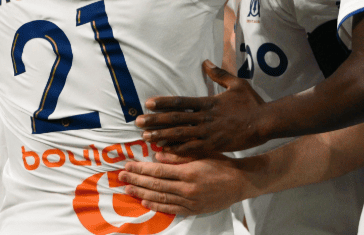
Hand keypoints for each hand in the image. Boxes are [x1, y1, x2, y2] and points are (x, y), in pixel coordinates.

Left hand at [119, 152, 248, 215]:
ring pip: (160, 197)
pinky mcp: (194, 210)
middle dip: (137, 179)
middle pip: (156, 184)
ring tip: (128, 188)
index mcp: (189, 171)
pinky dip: (156, 206)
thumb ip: (179, 155)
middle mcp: (188, 188)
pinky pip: (171, 209)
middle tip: (122, 176)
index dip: (141, 168)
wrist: (241, 182)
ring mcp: (190, 201)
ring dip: (142, 193)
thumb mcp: (203, 153)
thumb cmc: (223, 164)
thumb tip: (157, 154)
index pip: (159, 170)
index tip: (129, 165)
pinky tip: (145, 201)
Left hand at [136, 60, 266, 155]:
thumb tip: (205, 63)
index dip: (163, 103)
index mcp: (209, 103)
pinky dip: (176, 150)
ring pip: (180, 135)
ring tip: (146, 137)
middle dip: (155, 120)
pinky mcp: (213, 146)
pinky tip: (164, 150)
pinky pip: (191, 149)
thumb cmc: (252, 103)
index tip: (148, 103)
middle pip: (176, 119)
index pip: (181, 102)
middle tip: (138, 122)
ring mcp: (208, 133)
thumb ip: (220, 74)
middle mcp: (205, 118)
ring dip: (161, 135)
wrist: (264, 123)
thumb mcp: (237, 84)